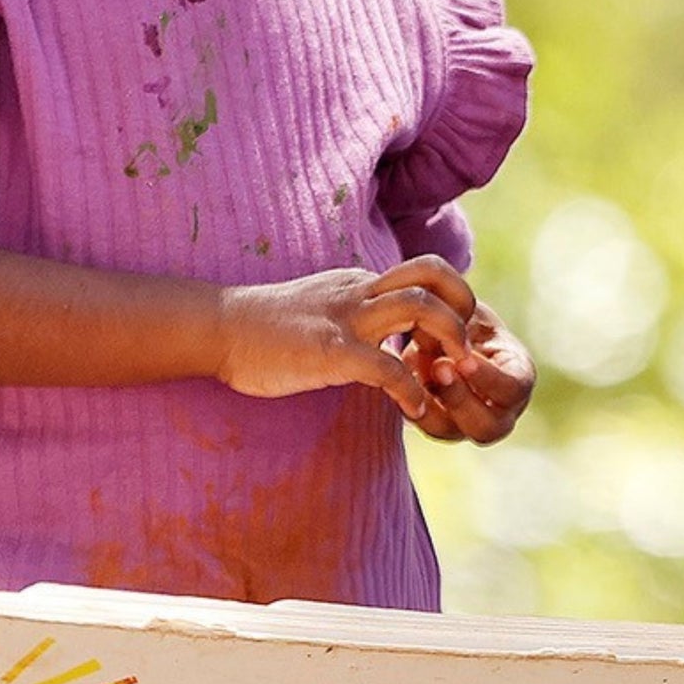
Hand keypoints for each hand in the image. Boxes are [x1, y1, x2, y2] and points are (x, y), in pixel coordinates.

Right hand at [210, 256, 480, 423]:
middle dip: (464, 308)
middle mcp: (360, 291)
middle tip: (465, 350)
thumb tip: (386, 338)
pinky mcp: (330, 350)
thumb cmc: (265, 328)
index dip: (452, 301)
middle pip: (434, 274)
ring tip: (451, 377)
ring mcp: (346, 318)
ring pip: (420, 308)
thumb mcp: (322, 308)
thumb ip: (357, 315)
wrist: (218, 328)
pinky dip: (411, 390)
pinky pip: (387, 366)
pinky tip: (416, 410)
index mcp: (361, 283)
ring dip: (449, 341)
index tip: (450, 340)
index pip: (426, 273)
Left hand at [406, 297, 535, 443]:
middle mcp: (499, 412)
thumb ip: (458, 323)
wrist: (446, 331)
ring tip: (413, 375)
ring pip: (450, 432)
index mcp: (519, 379)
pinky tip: (400, 380)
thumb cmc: (467, 318)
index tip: (465, 359)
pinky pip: (422, 425)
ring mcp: (467, 423)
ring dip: (430, 405)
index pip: (513, 389)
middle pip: (487, 428)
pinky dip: (409, 403)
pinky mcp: (437, 425)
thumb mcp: (470, 315)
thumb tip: (431, 330)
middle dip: (460, 399)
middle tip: (439, 368)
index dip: (488, 378)